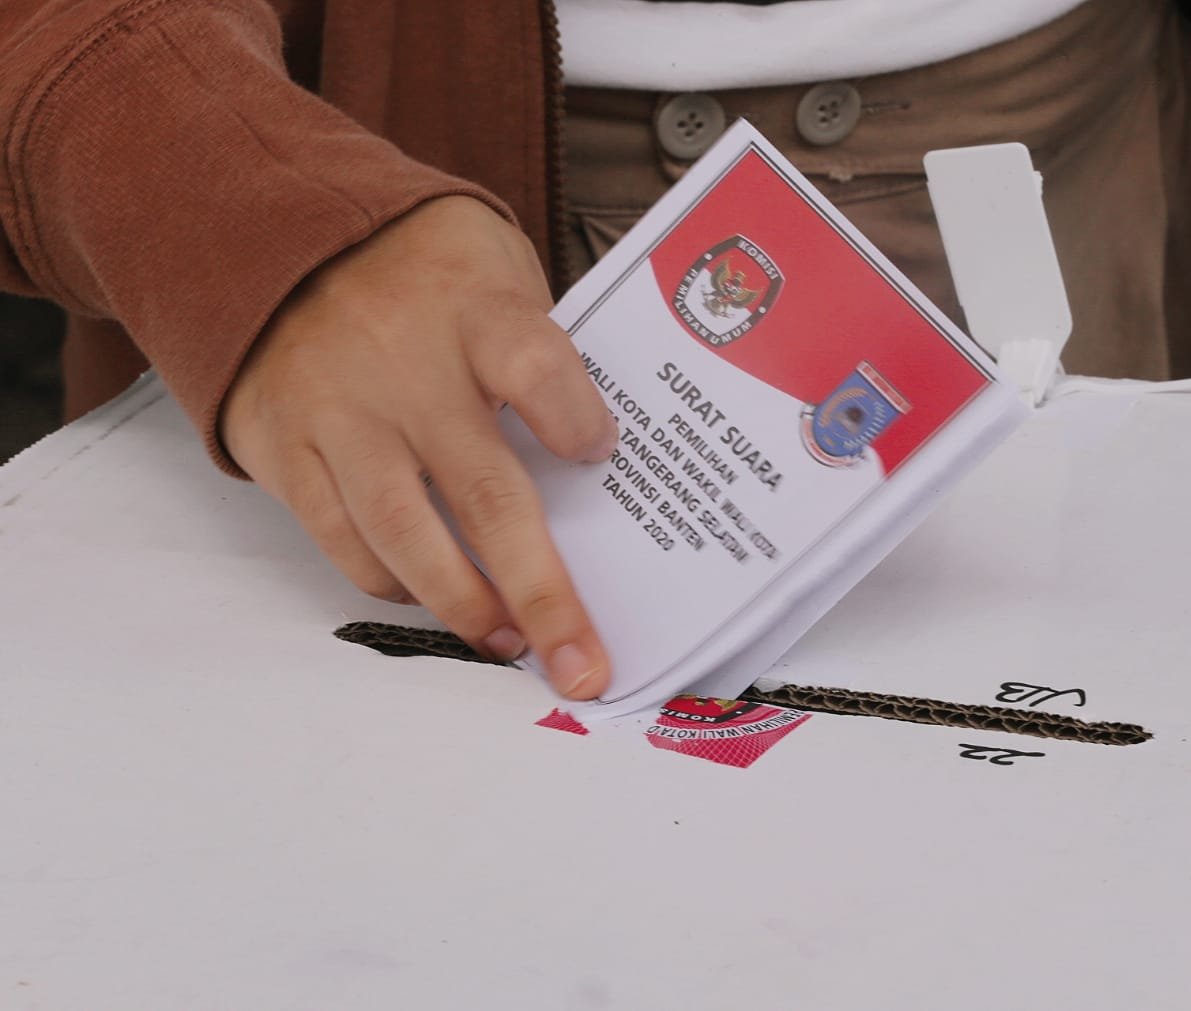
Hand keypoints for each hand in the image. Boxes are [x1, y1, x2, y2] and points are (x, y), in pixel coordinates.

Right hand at [220, 196, 616, 698]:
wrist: (276, 234)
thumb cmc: (420, 272)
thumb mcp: (494, 269)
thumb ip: (538, 348)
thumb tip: (591, 460)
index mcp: (472, 309)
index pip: (536, 366)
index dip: (573, 419)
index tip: (599, 454)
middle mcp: (403, 367)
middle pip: (483, 492)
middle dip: (540, 590)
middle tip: (579, 662)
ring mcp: (337, 411)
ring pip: (404, 533)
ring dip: (464, 605)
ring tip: (509, 643)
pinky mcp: (286, 447)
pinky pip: (340, 537)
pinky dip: (389, 581)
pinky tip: (429, 596)